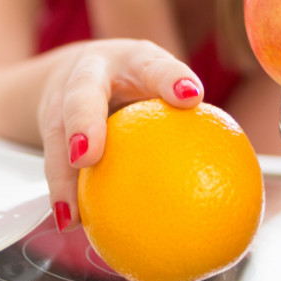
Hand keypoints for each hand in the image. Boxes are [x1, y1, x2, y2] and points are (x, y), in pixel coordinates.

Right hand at [36, 39, 203, 231]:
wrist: (73, 70)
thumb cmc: (133, 82)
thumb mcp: (158, 85)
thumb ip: (187, 118)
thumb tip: (234, 174)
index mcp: (132, 59)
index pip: (154, 65)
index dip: (170, 78)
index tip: (190, 97)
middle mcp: (90, 73)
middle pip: (82, 94)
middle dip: (84, 122)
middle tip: (88, 156)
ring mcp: (61, 97)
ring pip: (55, 132)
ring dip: (61, 172)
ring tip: (71, 210)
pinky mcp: (47, 124)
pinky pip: (51, 159)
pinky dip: (60, 190)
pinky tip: (70, 220)